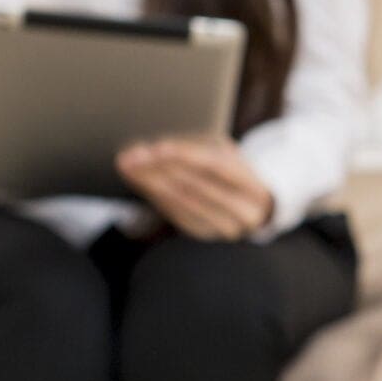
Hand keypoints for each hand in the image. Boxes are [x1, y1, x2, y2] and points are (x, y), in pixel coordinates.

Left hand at [117, 136, 273, 239]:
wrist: (252, 205)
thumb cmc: (232, 171)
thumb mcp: (226, 153)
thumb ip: (195, 148)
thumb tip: (154, 149)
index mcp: (253, 188)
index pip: (217, 167)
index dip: (186, 155)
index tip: (157, 146)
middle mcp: (242, 213)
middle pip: (194, 186)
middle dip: (159, 168)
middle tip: (131, 155)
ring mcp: (222, 228)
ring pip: (181, 201)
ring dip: (150, 182)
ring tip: (128, 165)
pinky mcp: (203, 234)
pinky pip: (174, 213)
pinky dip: (154, 194)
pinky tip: (139, 180)